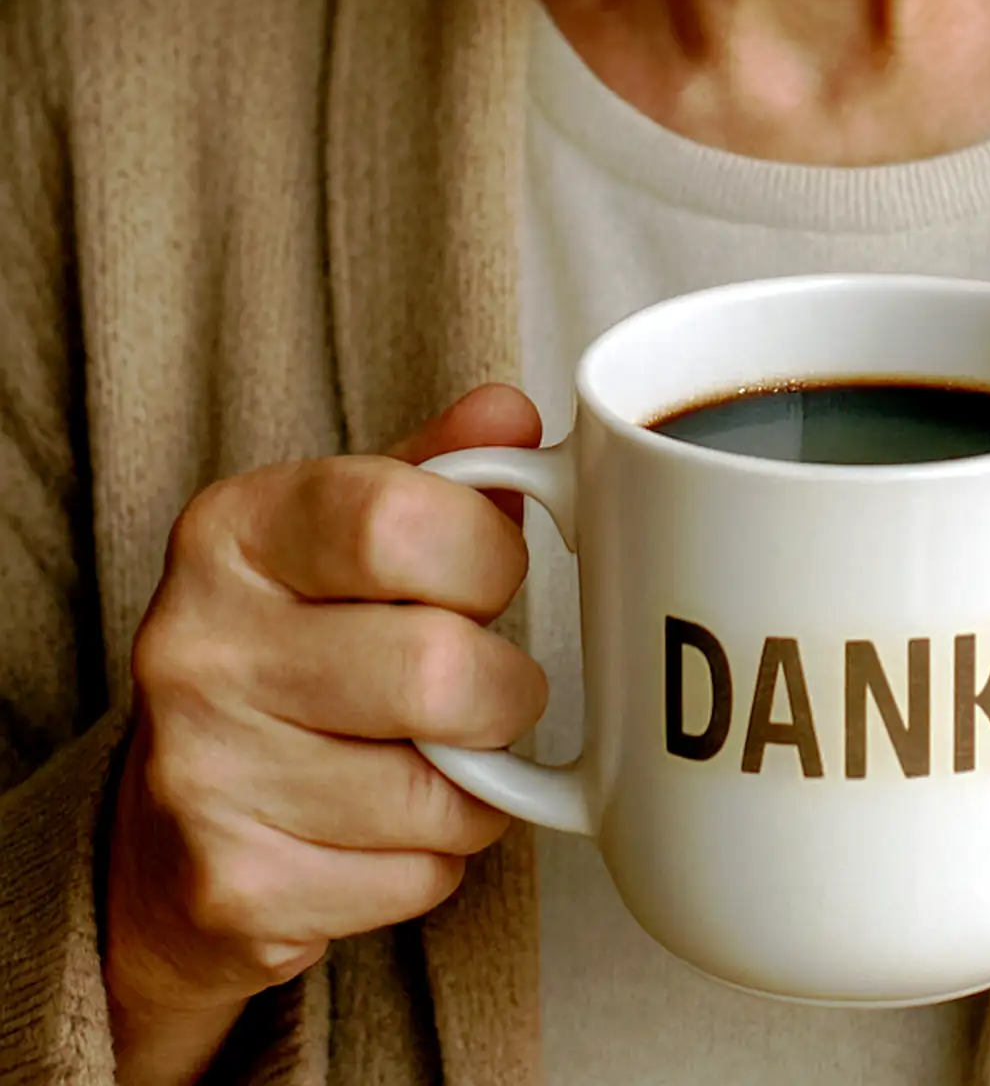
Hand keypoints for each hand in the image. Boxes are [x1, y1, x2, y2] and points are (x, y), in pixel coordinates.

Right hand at [102, 386, 546, 1084]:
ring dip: (481, 786)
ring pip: (441, 790)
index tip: (490, 573)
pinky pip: (418, 877)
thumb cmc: (291, 648)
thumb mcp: (346, 535)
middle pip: (437, 667)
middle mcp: (197, 644)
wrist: (165, 833)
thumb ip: (438, 470)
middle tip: (488, 686)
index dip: (486, 553)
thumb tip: (514, 413)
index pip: (397, 518)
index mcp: (230, 531)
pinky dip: (436, 859)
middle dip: (504, 688)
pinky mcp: (235, 886)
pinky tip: (385, 828)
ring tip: (437, 758)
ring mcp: (204, 773)